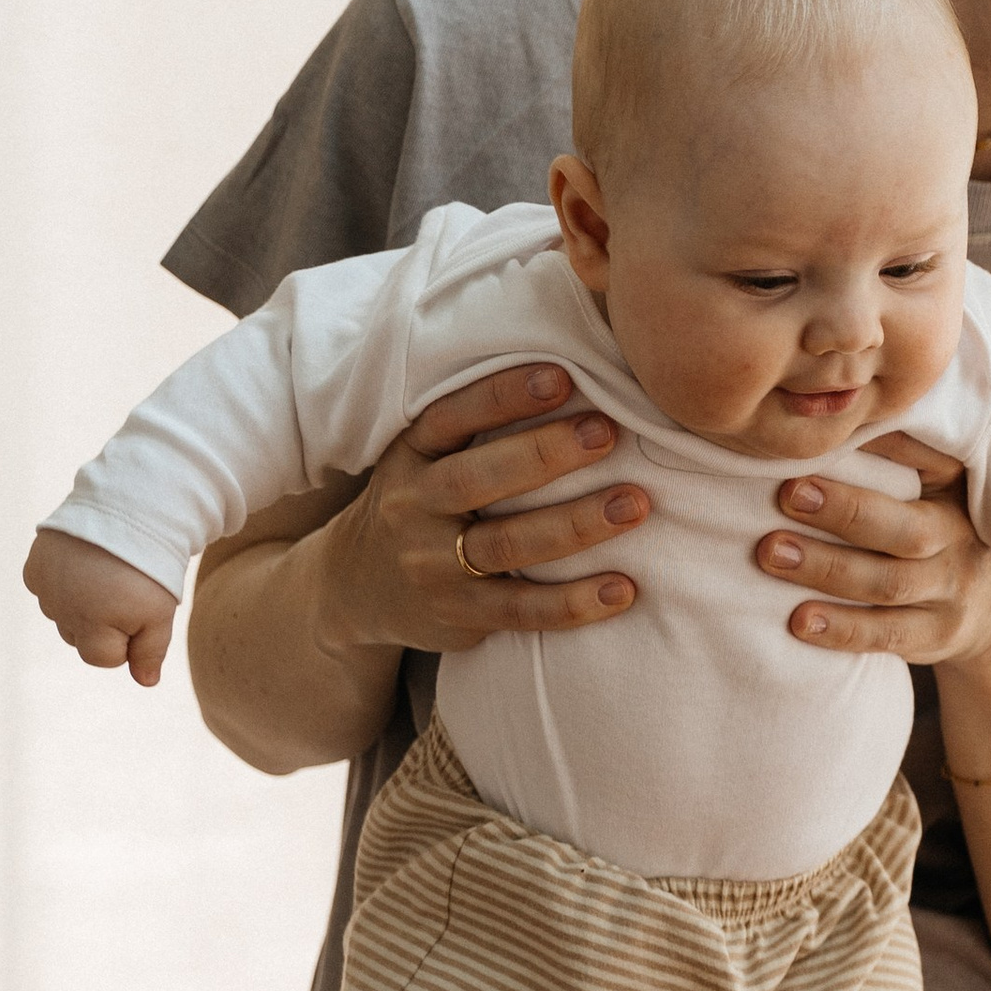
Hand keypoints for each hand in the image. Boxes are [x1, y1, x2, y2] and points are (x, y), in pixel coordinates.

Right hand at [25, 528, 178, 684]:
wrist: (129, 510)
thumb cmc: (150, 568)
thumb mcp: (159, 613)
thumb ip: (150, 652)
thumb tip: (145, 682)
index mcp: (90, 626)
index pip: (103, 658)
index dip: (126, 641)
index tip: (139, 612)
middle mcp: (59, 610)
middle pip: (79, 637)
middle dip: (102, 624)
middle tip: (123, 590)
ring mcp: (44, 587)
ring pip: (61, 614)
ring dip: (80, 604)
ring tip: (105, 576)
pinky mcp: (35, 565)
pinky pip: (45, 589)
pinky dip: (62, 583)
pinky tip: (84, 566)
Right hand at [314, 361, 647, 654]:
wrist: (356, 586)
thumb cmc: (420, 504)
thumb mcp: (425, 457)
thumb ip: (477, 427)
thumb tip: (575, 378)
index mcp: (411, 455)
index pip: (452, 417)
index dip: (503, 396)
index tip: (562, 376)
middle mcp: (414, 506)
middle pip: (477, 479)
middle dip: (544, 453)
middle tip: (606, 432)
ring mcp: (433, 565)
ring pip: (507, 544)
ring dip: (575, 525)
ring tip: (634, 505)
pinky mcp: (459, 614)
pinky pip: (521, 609)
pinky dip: (574, 603)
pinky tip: (622, 589)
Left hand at [756, 434, 990, 666]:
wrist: (990, 614)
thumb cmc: (935, 531)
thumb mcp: (933, 486)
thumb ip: (893, 454)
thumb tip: (818, 412)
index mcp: (954, 487)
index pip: (928, 459)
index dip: (886, 444)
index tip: (831, 429)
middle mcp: (958, 537)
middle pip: (907, 530)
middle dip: (846, 511)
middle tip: (787, 494)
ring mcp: (950, 592)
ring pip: (889, 583)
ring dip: (827, 568)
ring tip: (772, 553)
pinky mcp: (934, 635)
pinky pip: (887, 635)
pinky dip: (842, 629)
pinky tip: (799, 621)